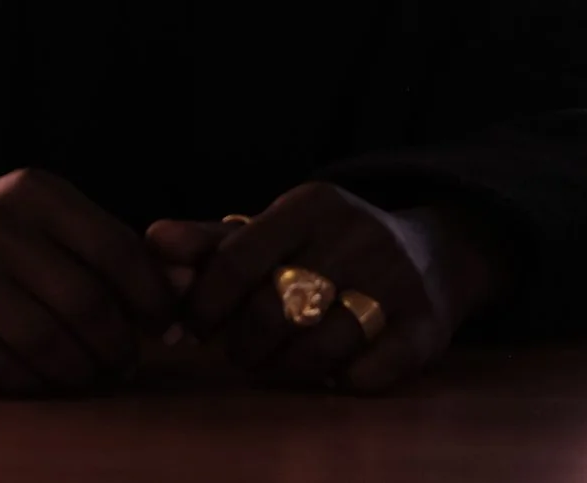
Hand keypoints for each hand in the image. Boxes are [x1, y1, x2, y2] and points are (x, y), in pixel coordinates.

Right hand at [0, 168, 177, 393]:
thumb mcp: (50, 219)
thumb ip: (113, 249)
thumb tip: (185, 289)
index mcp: (37, 193)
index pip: (115, 248)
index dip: (151, 297)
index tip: (165, 326)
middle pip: (84, 301)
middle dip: (118, 343)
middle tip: (127, 361)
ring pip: (46, 341)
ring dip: (81, 370)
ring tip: (91, 373)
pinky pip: (2, 369)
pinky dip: (36, 383)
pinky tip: (47, 379)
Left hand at [146, 183, 508, 392]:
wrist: (433, 251)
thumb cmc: (327, 246)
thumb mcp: (274, 230)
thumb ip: (210, 241)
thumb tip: (152, 242)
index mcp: (311, 205)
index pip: (235, 260)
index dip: (204, 305)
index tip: (197, 326)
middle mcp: (357, 235)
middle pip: (272, 311)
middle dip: (244, 345)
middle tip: (242, 350)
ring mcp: (396, 282)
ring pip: (316, 350)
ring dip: (286, 368)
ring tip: (281, 360)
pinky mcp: (424, 329)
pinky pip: (363, 377)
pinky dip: (338, 381)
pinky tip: (333, 367)